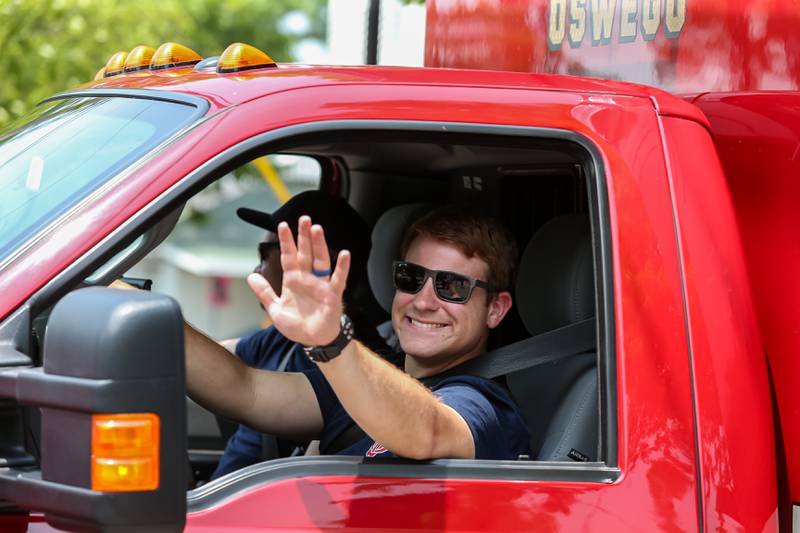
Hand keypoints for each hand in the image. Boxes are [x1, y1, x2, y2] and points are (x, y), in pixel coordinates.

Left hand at [247, 216, 349, 346]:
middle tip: (304, 219)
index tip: (283, 225)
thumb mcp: (276, 309)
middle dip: (304, 236)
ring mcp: (321, 285)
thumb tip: (251, 276)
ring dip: (319, 245)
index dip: (286, 242)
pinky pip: (338, 279)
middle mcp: (307, 279)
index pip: (289, 257)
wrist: (313, 341)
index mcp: (293, 280)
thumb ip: (264, 292)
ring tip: (317, 229)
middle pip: (306, 253)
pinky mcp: (333, 294)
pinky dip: (342, 267)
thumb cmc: (297, 325)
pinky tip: (345, 254)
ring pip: (321, 261)